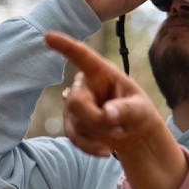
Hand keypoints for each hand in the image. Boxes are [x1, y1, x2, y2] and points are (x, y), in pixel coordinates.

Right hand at [45, 32, 187, 188]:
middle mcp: (85, 85)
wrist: (134, 134)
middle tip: (118, 128)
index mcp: (102, 73)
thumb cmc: (138, 112)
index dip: (65, 46)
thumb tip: (107, 114)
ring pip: (74, 122)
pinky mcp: (72, 123)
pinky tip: (105, 151)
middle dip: (96, 120)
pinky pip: (73, 137)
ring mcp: (75, 104)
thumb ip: (125, 110)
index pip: (82, 56)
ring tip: (118, 135)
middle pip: (76, 101)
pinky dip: (89, 147)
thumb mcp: (140, 110)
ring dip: (97, 134)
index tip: (48, 36)